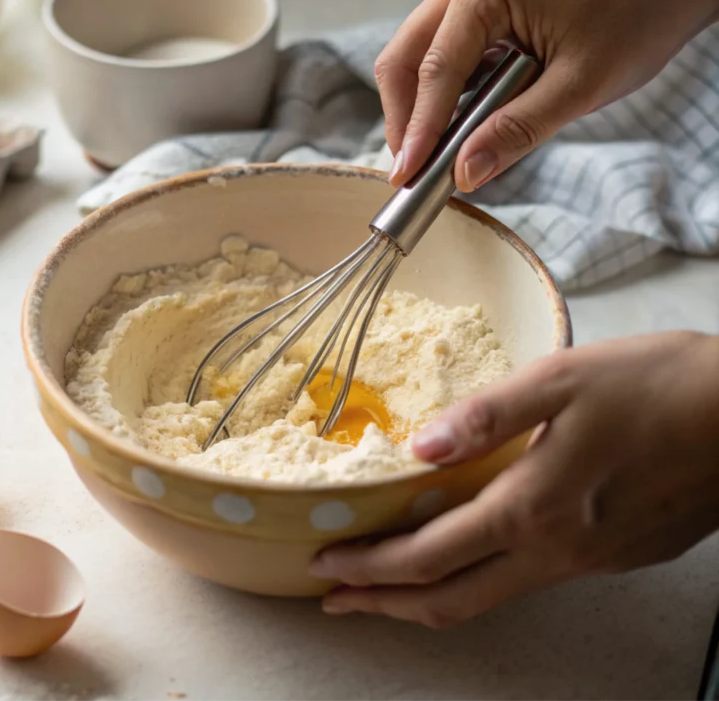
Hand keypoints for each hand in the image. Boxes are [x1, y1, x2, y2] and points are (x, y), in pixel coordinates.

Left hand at [310, 331, 718, 626]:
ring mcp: (591, 561)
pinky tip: (473, 550)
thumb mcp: (561, 379)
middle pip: (451, 601)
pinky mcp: (619, 556)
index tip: (325, 567)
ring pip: (492, 597)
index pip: (427, 557)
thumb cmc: (659, 385)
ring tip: (388, 584)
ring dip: (431, 595)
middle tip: (335, 600)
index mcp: (531, 506)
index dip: (368, 568)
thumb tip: (418, 447)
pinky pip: (534, 579)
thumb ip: (483, 416)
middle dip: (384, 605)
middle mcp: (556, 550)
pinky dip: (483, 577)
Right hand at [377, 0, 718, 191]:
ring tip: (432, 156)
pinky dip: (438, 99)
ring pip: (413, 62)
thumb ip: (517, 131)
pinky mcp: (473, 13)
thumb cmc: (633, 18)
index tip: (407, 177)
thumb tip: (465, 172)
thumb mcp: (579, 86)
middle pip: (402, 62)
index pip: (434, 73)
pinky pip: (437, 61)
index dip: (418, 131)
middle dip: (403, 120)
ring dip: (418, 111)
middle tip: (411, 171)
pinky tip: (455, 129)